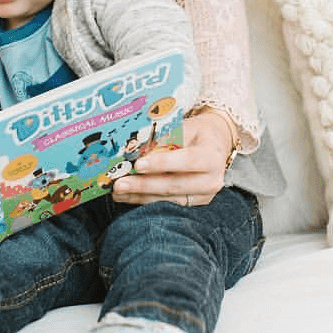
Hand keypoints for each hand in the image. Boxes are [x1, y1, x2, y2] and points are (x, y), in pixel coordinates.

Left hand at [111, 110, 235, 206]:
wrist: (215, 143)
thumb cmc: (196, 132)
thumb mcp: (185, 127)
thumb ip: (165, 138)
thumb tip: (136, 148)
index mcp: (211, 155)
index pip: (187, 160)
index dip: (162, 163)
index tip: (139, 164)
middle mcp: (212, 180)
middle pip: (175, 185)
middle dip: (144, 185)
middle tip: (120, 184)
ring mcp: (204, 196)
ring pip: (169, 199)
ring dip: (140, 196)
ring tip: (117, 191)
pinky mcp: (194, 203)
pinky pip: (168, 205)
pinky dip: (146, 200)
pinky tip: (127, 196)